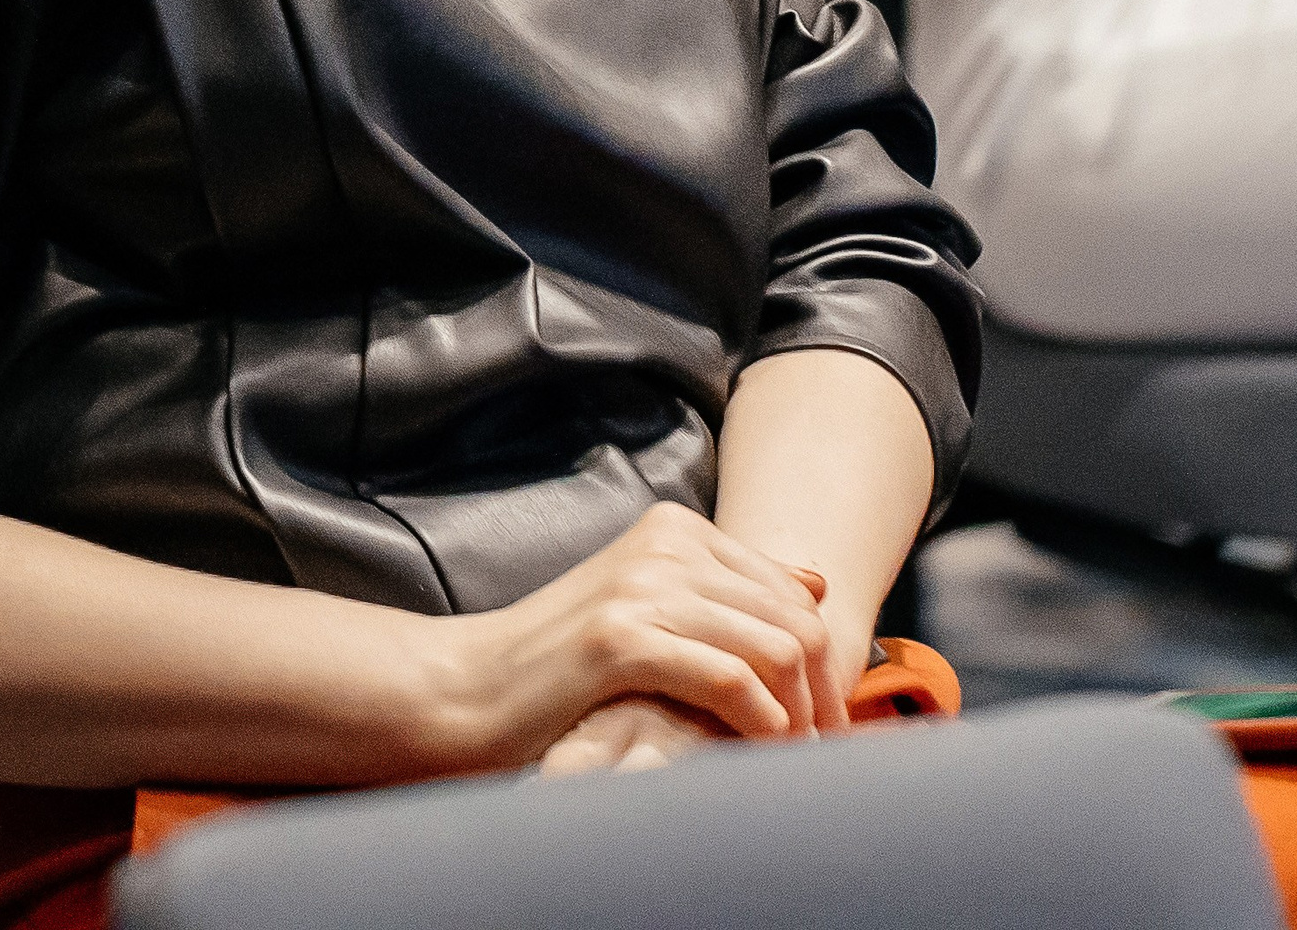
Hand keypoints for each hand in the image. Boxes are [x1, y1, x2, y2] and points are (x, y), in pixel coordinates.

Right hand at [426, 506, 847, 772]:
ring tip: (795, 766)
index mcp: (674, 529)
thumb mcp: (649, 609)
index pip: (793, 593)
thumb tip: (817, 583)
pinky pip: (728, 677)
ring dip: (798, 718)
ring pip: (772, 648)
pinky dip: (760, 722)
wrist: (468, 690)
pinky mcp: (621, 638)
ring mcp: (641, 586)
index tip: (828, 725)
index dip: (824, 665)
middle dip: (822, 696)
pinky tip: (760, 753)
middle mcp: (664, 544)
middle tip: (825, 757)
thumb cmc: (562, 665)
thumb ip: (726, 592)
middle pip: (793, 621)